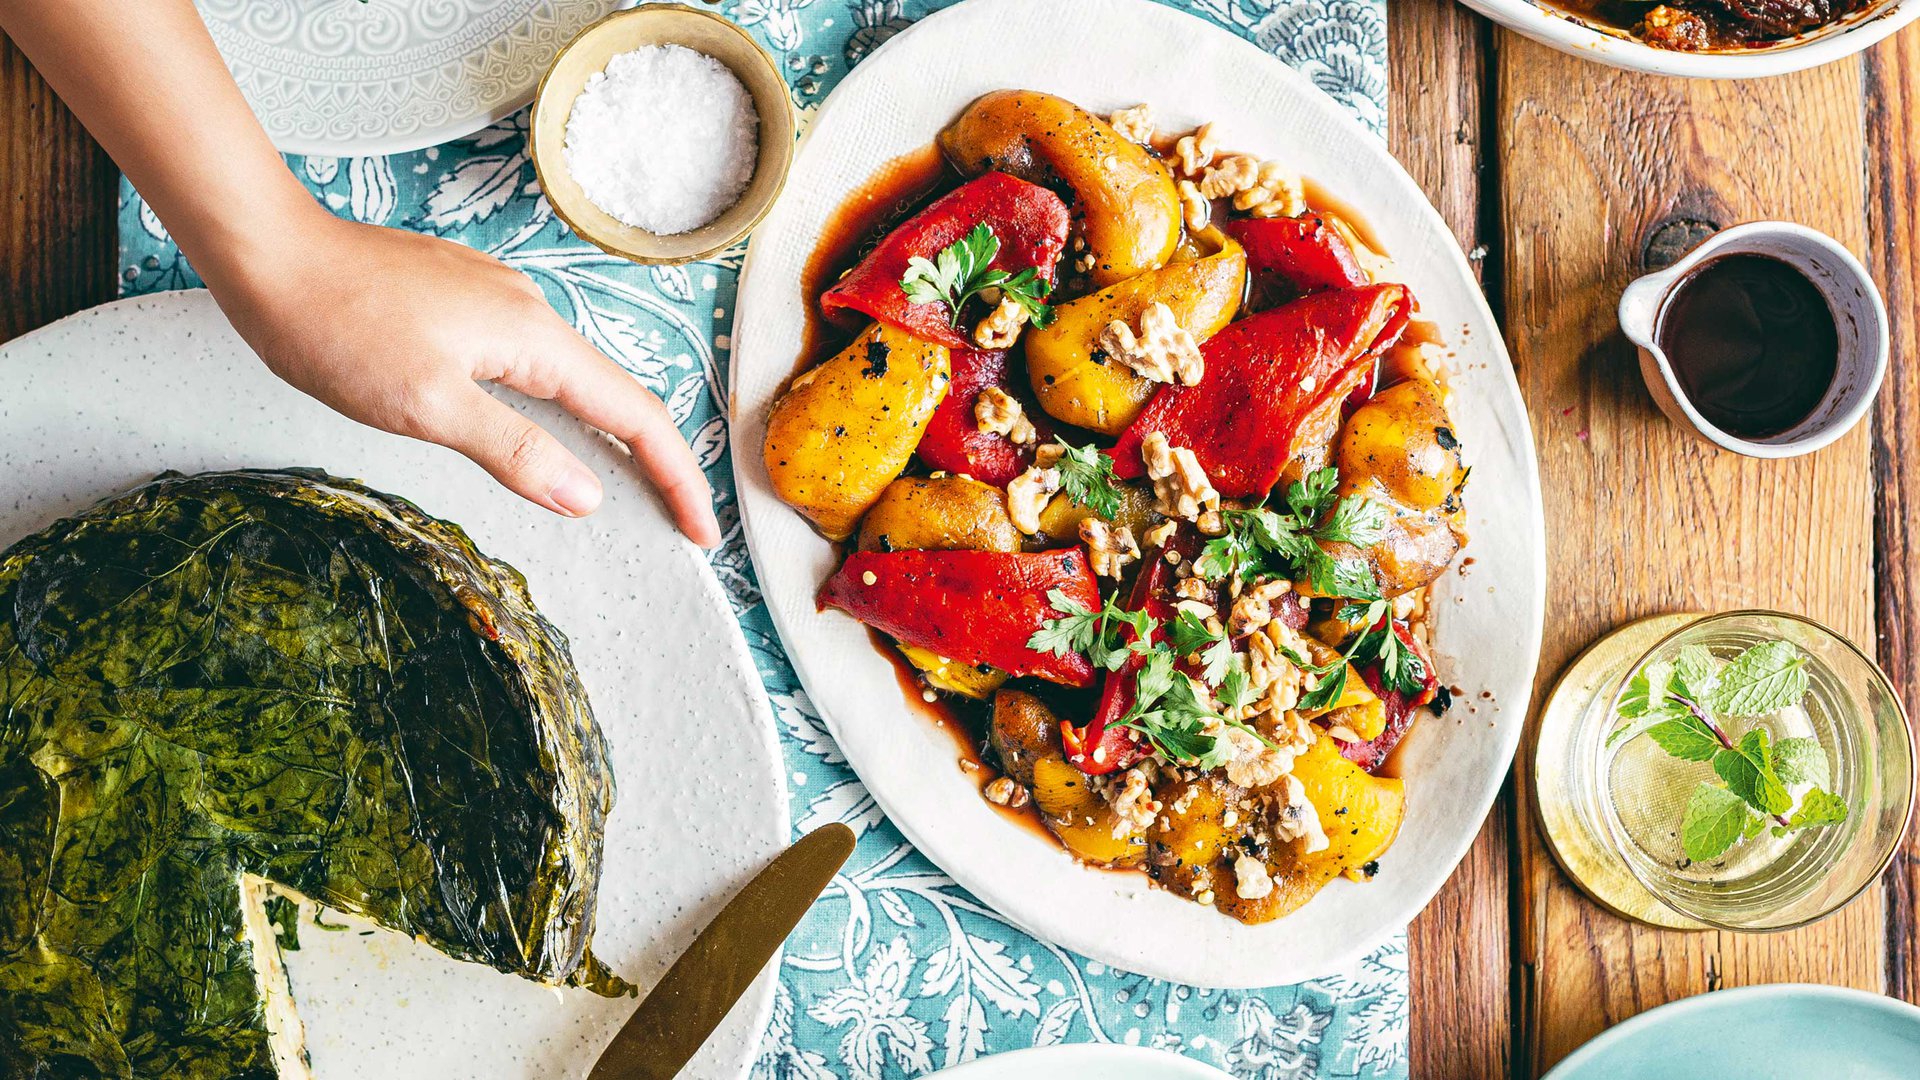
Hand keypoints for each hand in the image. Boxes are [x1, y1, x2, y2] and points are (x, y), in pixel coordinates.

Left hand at [207, 211, 721, 546]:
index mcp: (533, 338)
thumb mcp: (427, 406)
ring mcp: (497, 303)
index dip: (677, 477)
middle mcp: (529, 312)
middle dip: (657, 462)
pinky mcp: (464, 304)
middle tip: (676, 522)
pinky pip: (533, 363)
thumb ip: (514, 451)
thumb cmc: (336, 326)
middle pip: (616, 397)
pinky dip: (559, 408)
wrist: (269, 254)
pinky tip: (543, 431)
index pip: (635, 416)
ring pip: (573, 380)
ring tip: (626, 489)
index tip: (700, 530)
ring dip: (608, 436)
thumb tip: (587, 496)